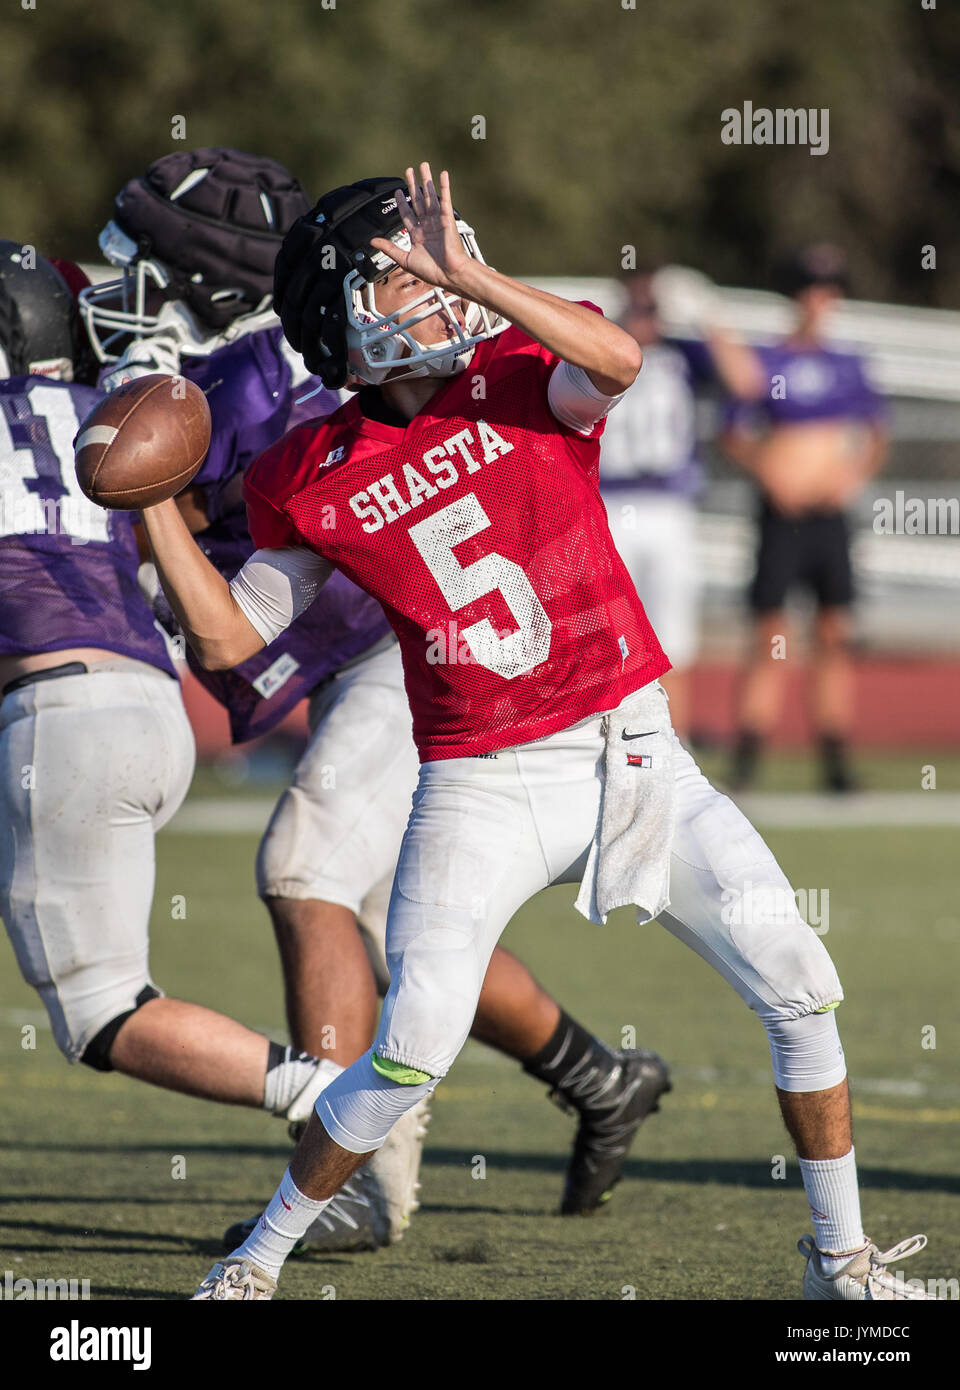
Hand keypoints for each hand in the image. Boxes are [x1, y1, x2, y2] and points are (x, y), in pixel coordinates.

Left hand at [370, 163, 469, 291]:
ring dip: (426, 181)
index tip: (398, 191)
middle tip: (409, 171)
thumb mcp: (404, 259)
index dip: (402, 202)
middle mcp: (427, 225)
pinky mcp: (448, 219)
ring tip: (423, 166)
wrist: (449, 275)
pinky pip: (445, 200)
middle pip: (418, 200)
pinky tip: (443, 175)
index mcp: (417, 234)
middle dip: (412, 185)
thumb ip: (389, 248)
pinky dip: (444, 187)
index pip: (407, 213)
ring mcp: (437, 221)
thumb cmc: (431, 271)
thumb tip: (372, 242)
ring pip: (430, 196)